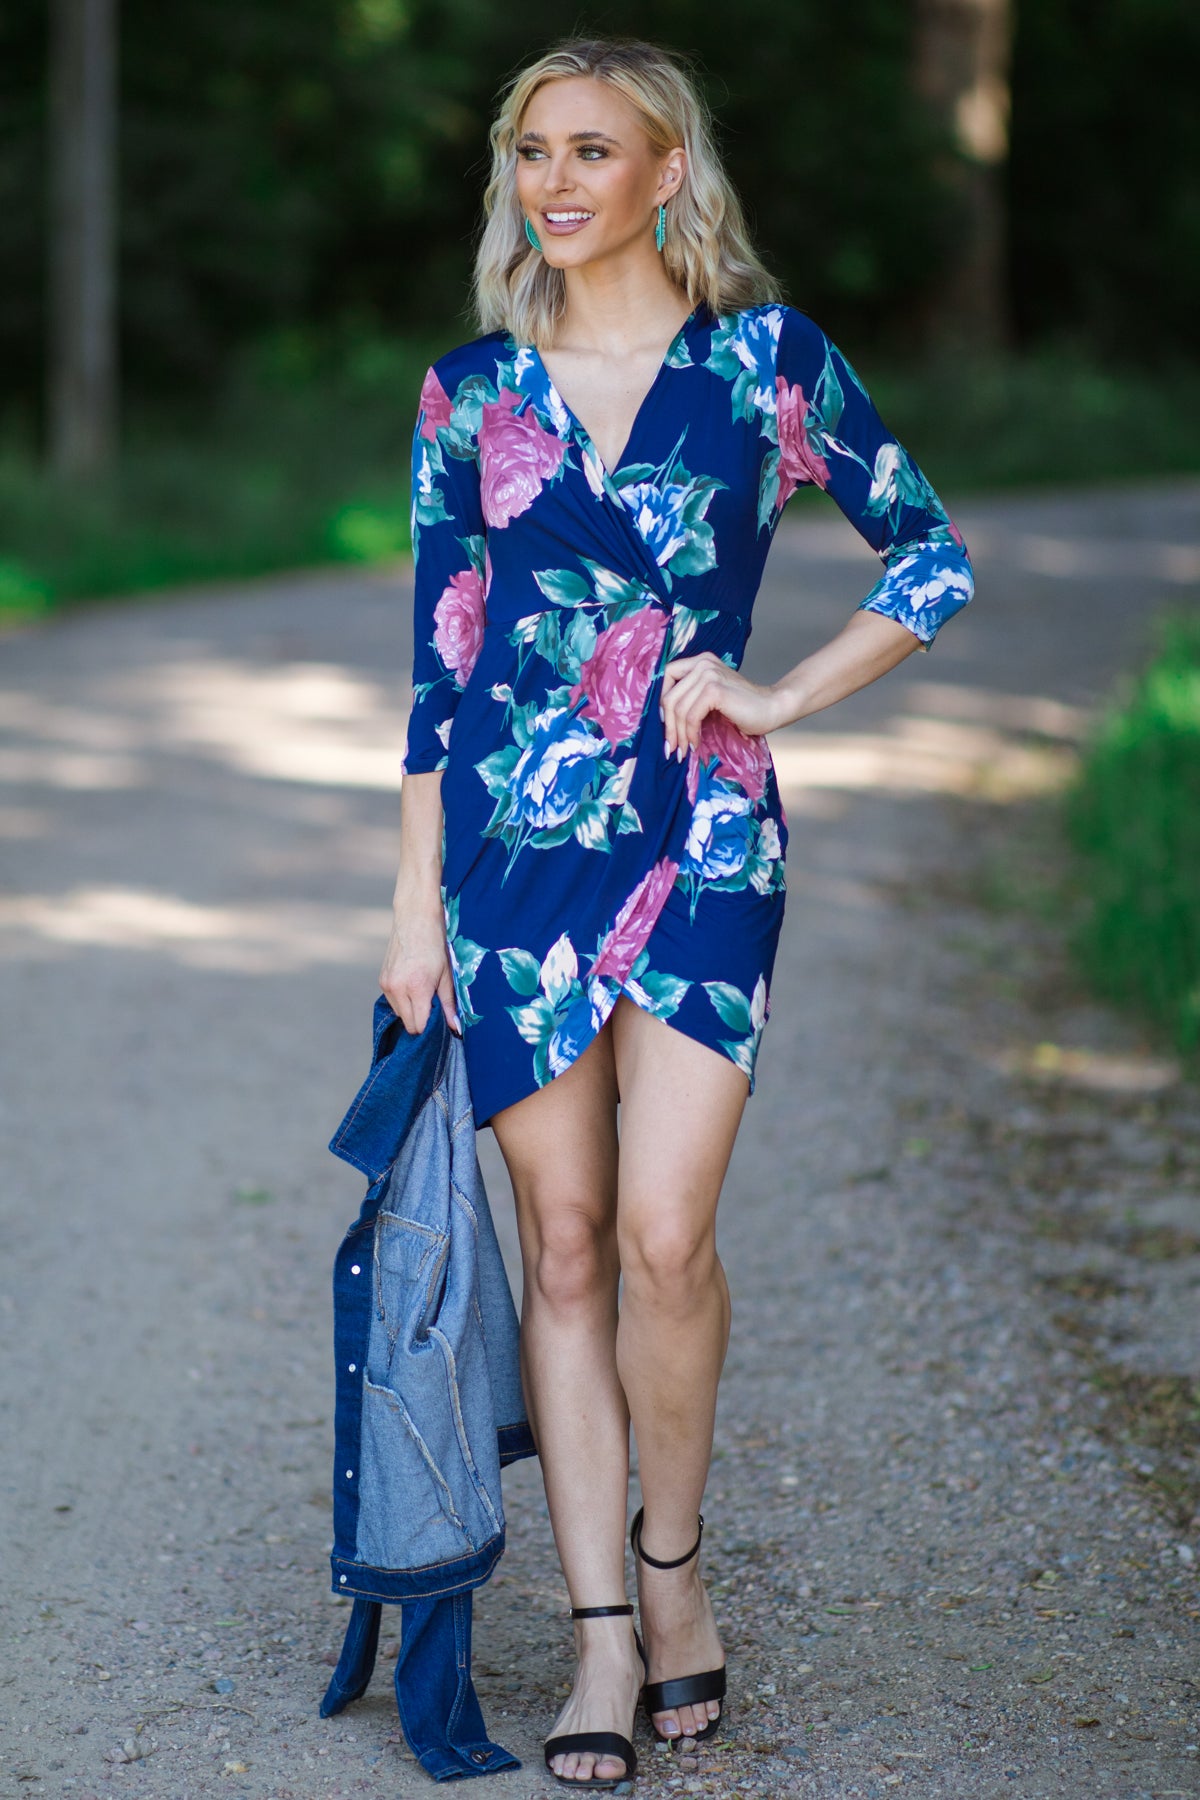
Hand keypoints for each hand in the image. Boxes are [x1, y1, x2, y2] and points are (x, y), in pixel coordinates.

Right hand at [379, 902, 460, 1036]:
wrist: (415, 919)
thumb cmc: (435, 944)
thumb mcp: (447, 975)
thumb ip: (449, 1004)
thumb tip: (456, 1028)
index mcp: (416, 988)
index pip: (419, 1026)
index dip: (431, 1028)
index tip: (441, 1023)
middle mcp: (397, 989)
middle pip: (408, 1024)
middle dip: (422, 1021)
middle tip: (435, 1007)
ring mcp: (386, 985)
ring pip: (400, 1015)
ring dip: (412, 1011)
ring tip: (424, 994)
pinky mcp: (382, 980)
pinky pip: (393, 1002)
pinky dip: (404, 1001)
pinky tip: (414, 987)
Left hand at [660, 652, 782, 759]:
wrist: (772, 709)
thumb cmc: (743, 708)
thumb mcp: (711, 699)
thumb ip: (691, 698)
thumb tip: (664, 719)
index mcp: (700, 662)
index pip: (667, 677)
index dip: (661, 703)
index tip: (666, 726)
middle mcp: (703, 663)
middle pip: (669, 696)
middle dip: (668, 726)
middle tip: (671, 748)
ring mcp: (709, 674)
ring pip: (678, 709)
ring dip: (678, 734)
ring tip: (683, 750)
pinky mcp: (715, 690)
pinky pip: (691, 715)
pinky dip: (690, 733)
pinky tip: (695, 743)